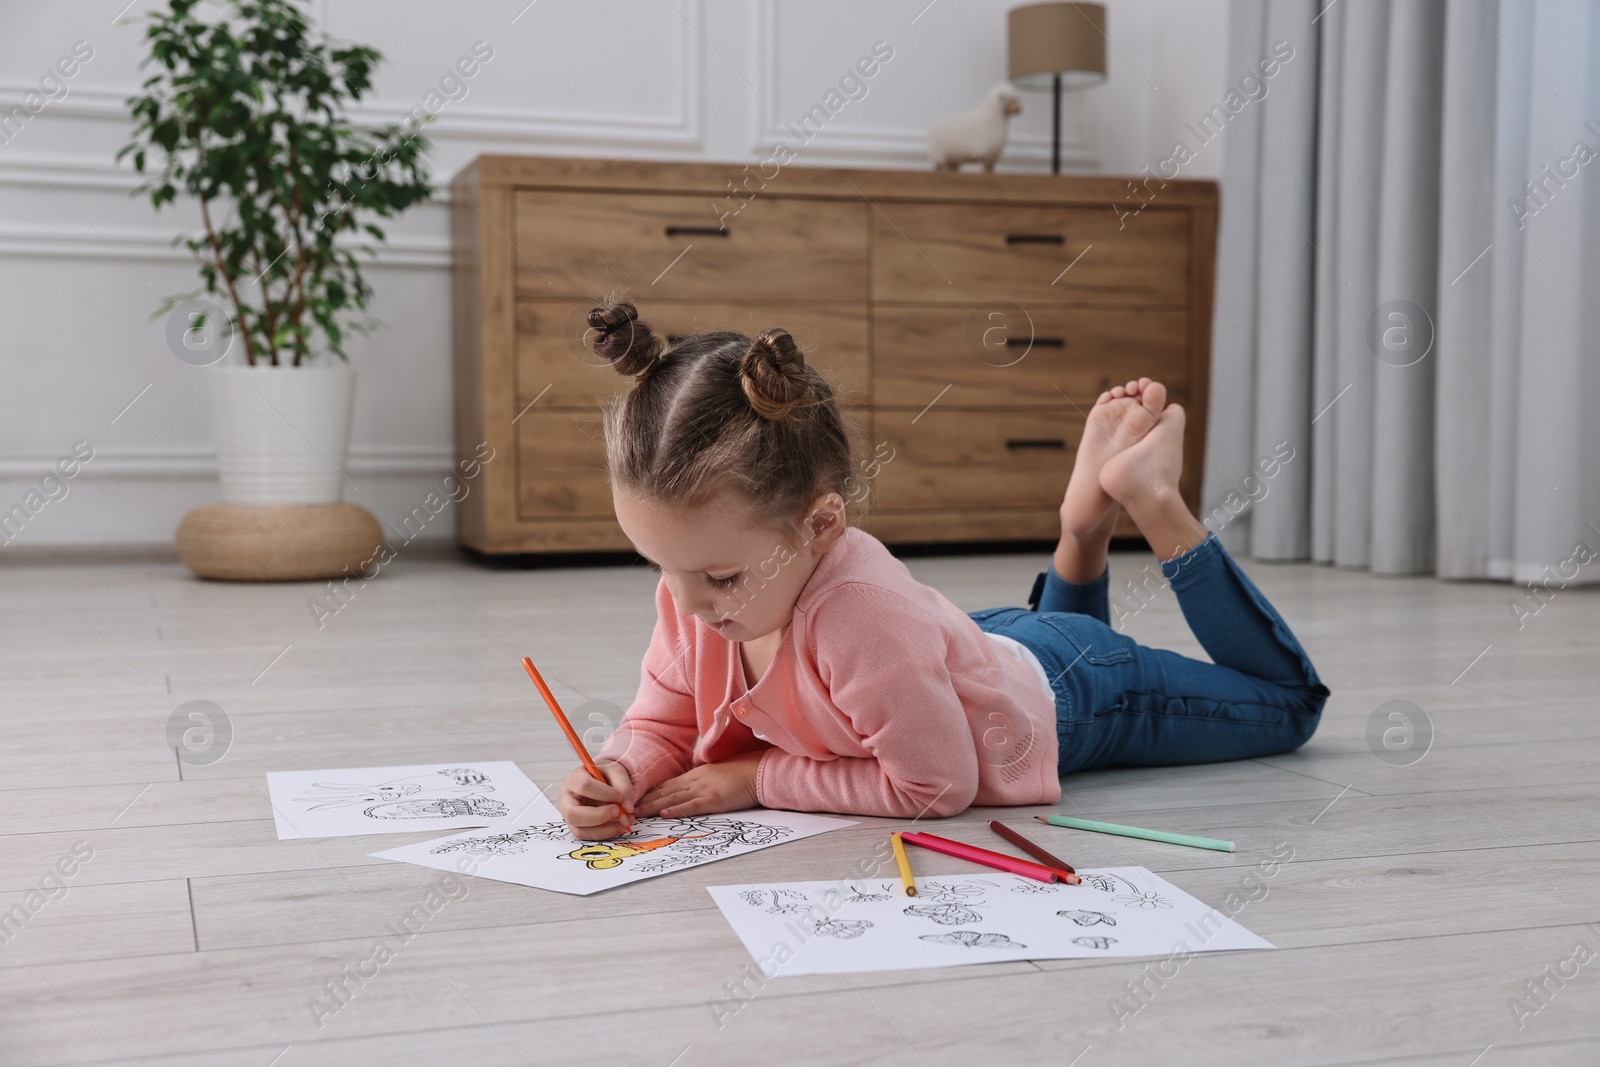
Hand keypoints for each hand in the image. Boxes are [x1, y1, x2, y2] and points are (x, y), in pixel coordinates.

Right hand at [557, 760, 635, 839]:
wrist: (604, 783)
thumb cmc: (606, 776)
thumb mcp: (616, 772)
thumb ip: (623, 787)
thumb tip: (627, 808)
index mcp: (574, 779)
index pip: (584, 786)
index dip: (604, 793)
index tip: (621, 797)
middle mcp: (567, 799)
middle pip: (573, 814)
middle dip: (598, 816)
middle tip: (619, 812)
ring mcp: (570, 817)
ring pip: (580, 830)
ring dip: (605, 829)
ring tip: (625, 822)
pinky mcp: (578, 828)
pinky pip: (589, 836)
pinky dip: (606, 833)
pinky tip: (620, 827)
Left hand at [635, 750, 763, 818]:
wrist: (759, 771)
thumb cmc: (740, 774)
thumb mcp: (716, 774)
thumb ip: (700, 781)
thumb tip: (687, 790)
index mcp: (695, 774)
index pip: (666, 785)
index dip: (648, 793)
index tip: (633, 799)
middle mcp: (695, 780)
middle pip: (663, 791)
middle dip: (644, 800)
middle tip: (625, 809)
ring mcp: (703, 789)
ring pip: (672, 798)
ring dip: (652, 806)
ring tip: (635, 813)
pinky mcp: (714, 799)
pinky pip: (692, 805)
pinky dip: (676, 810)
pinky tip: (663, 814)